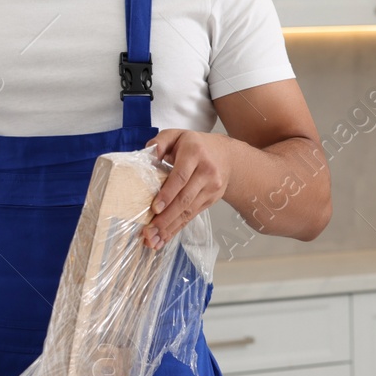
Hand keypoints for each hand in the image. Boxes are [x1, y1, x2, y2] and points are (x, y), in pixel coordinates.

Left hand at [141, 129, 234, 248]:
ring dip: (170, 227)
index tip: (155, 208)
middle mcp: (206, 172)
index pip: (180, 177)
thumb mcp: (177, 135)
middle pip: (184, 199)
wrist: (227, 156)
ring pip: (188, 211)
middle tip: (149, 232)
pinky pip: (192, 216)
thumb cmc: (196, 146)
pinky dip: (177, 228)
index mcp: (195, 154)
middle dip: (166, 218)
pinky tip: (164, 237)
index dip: (167, 194)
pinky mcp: (211, 200)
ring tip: (153, 240)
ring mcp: (211, 188)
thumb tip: (148, 156)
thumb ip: (160, 142)